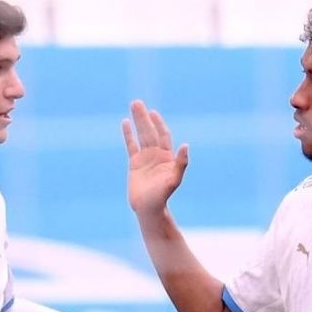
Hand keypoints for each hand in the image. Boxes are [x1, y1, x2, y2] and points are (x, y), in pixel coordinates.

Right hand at [122, 100, 188, 214]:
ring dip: (137, 121)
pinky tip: (125, 123)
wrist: (148, 209)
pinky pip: (131, 145)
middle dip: (144, 117)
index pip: (162, 135)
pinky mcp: (134, 164)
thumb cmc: (162, 196)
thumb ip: (180, 162)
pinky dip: (128, 134)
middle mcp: (156, 154)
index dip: (158, 123)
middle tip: (137, 102)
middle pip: (149, 131)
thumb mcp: (174, 179)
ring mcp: (145, 158)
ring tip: (133, 106)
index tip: (152, 113)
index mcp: (167, 156)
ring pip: (140, 135)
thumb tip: (185, 145)